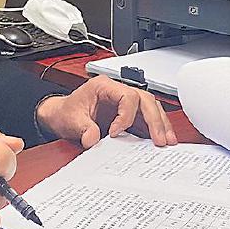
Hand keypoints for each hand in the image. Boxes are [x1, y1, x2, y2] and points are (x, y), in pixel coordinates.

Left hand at [35, 76, 176, 148]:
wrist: (61, 116)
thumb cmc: (66, 112)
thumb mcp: (71, 120)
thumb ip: (83, 128)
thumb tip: (92, 139)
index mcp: (104, 86)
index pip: (127, 96)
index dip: (126, 115)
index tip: (115, 133)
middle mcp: (118, 92)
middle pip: (145, 100)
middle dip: (154, 120)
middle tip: (159, 140)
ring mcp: (125, 104)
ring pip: (150, 108)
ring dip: (160, 124)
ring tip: (168, 141)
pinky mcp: (128, 116)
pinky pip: (146, 120)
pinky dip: (155, 130)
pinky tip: (162, 142)